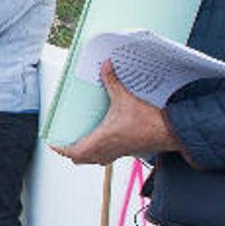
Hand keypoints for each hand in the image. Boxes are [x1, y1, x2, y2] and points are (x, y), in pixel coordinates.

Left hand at [52, 61, 182, 164]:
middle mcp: (107, 149)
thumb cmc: (149, 121)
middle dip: (72, 152)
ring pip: (95, 160)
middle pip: (82, 159)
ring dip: (86, 153)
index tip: (53, 144)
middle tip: (65, 142)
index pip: (75, 152)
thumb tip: (105, 66)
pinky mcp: (127, 151)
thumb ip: (112, 81)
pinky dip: (100, 152)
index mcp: (102, 139)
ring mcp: (118, 153)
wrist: (171, 132)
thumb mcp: (125, 97)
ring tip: (80, 141)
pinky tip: (103, 139)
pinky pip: (107, 157)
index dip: (61, 149)